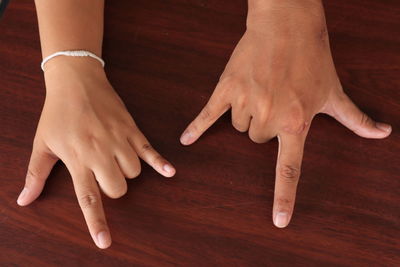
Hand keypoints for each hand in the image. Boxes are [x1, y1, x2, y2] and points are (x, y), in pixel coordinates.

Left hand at [17, 58, 175, 247]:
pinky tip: (170, 172)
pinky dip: (161, 163)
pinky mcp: (131, 130)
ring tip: (115, 158)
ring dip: (126, 173)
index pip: (88, 198)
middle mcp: (100, 153)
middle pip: (118, 189)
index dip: (97, 222)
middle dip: (113, 188)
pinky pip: (149, 151)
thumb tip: (24, 200)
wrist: (77, 81)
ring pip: (133, 173)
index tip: (105, 241)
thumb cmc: (57, 113)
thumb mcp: (42, 143)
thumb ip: (36, 174)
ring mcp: (118, 141)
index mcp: (77, 159)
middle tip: (102, 173)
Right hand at [180, 1, 390, 227]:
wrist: (286, 24)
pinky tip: (186, 139)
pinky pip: (208, 114)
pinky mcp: (227, 89)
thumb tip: (382, 133)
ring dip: (247, 114)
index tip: (279, 221)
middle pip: (257, 140)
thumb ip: (355, 118)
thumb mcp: (334, 91)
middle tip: (275, 99)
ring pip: (239, 126)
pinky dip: (197, 127)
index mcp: (294, 122)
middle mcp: (267, 117)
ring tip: (259, 90)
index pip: (288, 168)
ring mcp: (244, 103)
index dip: (284, 196)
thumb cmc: (312, 57)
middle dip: (264, 125)